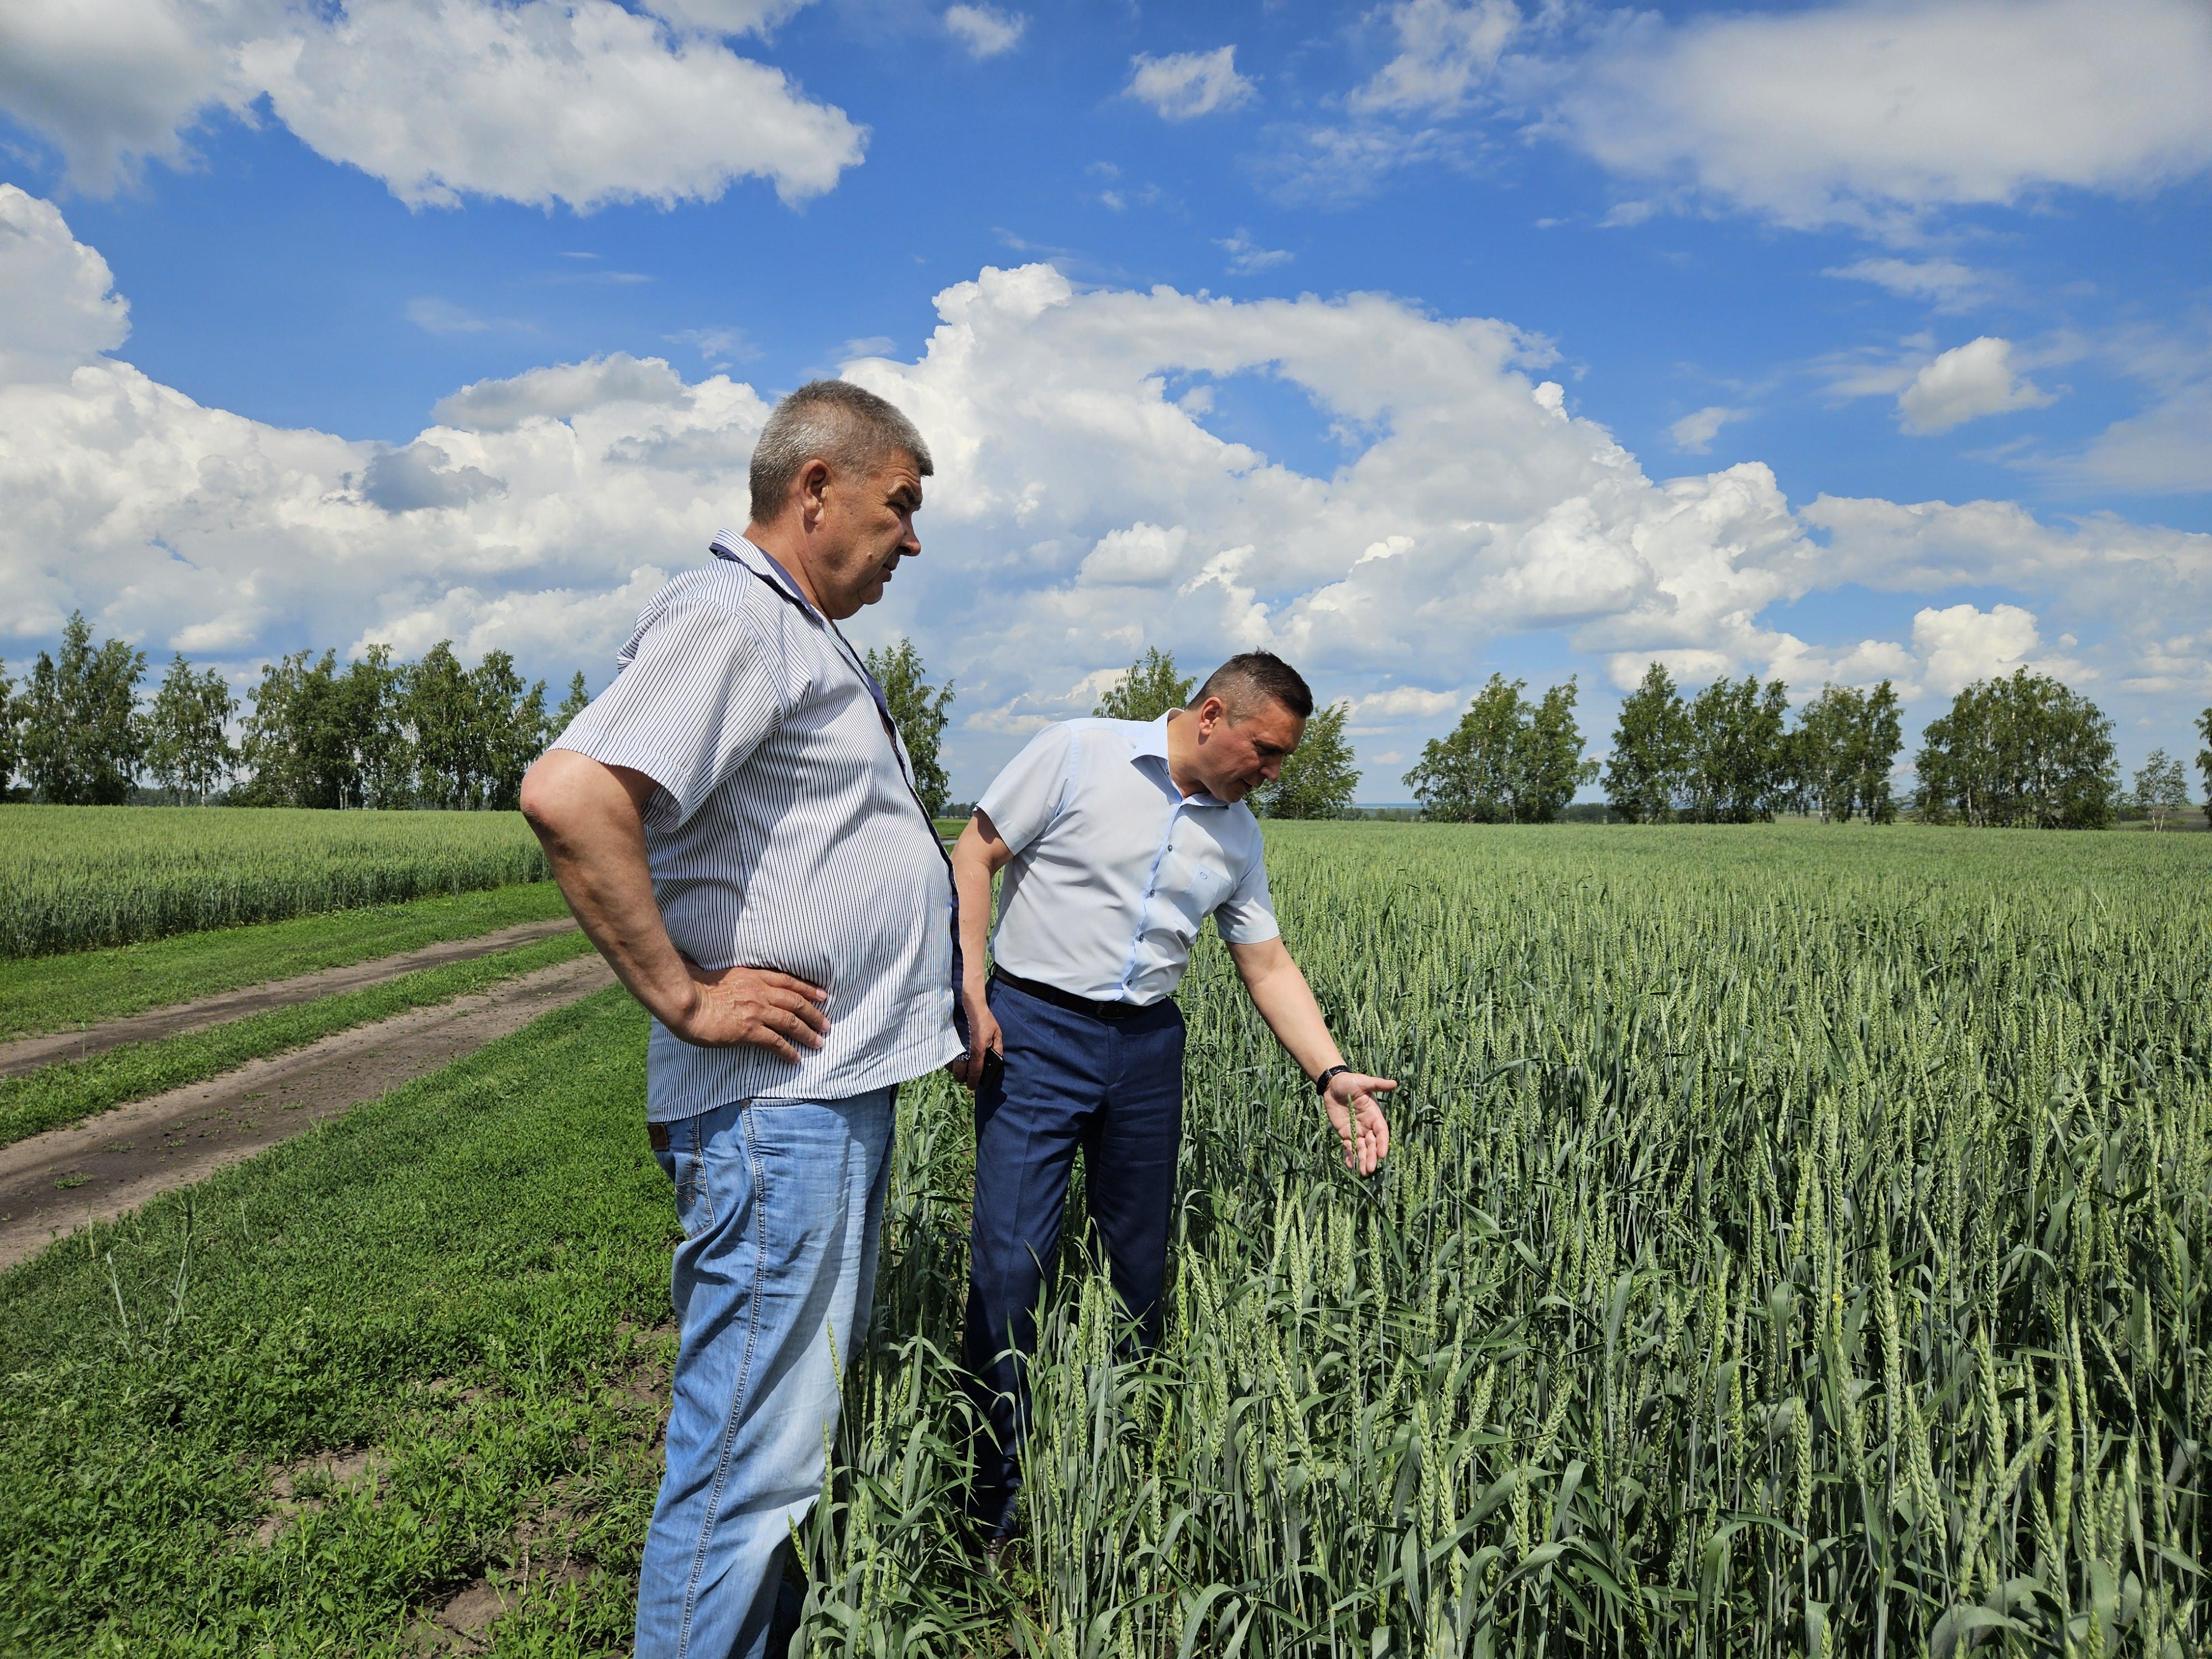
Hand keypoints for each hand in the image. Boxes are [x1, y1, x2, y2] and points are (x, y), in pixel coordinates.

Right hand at [665, 960, 829, 1058]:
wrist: (685, 1002)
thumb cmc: (695, 988)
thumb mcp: (720, 974)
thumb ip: (734, 977)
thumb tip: (730, 978)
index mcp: (753, 977)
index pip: (788, 982)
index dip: (807, 989)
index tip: (822, 995)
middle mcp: (759, 992)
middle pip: (796, 1002)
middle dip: (814, 1013)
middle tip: (827, 1024)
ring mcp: (756, 1011)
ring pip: (791, 1022)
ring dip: (808, 1033)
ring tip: (819, 1042)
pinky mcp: (749, 1030)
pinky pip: (776, 1042)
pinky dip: (788, 1051)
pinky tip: (796, 1058)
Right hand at [947, 983, 1002, 1087]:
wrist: (969, 1005)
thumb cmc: (985, 1019)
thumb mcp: (997, 1033)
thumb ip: (998, 1048)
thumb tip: (997, 1061)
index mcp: (978, 1050)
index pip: (975, 1072)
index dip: (974, 1082)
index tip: (973, 1087)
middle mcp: (964, 1051)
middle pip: (959, 1073)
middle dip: (962, 1078)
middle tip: (965, 1079)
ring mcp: (954, 1046)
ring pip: (950, 1067)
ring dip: (954, 1071)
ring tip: (959, 1070)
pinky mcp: (947, 1042)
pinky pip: (945, 1057)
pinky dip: (948, 1062)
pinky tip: (952, 1060)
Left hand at [1323, 1071, 1395, 1174]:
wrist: (1332, 1085)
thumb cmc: (1350, 1082)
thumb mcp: (1364, 1082)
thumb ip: (1378, 1085)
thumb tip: (1394, 1083)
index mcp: (1375, 1115)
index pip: (1381, 1132)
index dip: (1382, 1143)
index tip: (1381, 1154)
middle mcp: (1368, 1126)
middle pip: (1372, 1144)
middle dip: (1371, 1156)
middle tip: (1370, 1169)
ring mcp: (1357, 1131)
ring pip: (1362, 1148)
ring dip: (1363, 1159)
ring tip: (1363, 1172)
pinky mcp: (1345, 1133)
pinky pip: (1349, 1147)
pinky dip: (1350, 1156)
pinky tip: (1351, 1166)